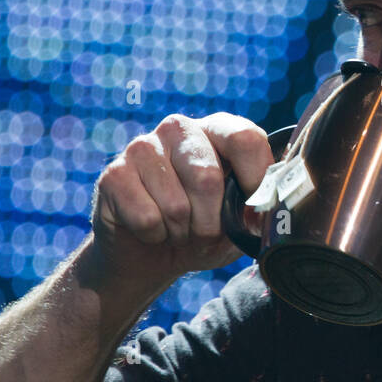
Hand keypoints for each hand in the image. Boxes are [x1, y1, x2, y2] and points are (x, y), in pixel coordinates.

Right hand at [85, 113, 274, 284]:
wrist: (150, 253)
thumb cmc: (203, 229)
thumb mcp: (240, 220)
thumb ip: (260, 208)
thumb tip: (267, 210)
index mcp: (217, 130)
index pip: (245, 138)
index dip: (255, 181)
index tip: (252, 213)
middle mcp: (180, 128)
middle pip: (208, 177)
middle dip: (211, 222)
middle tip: (204, 232)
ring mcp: (142, 146)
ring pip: (176, 205)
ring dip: (181, 232)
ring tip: (177, 229)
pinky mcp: (113, 174)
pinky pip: (146, 218)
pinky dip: (155, 236)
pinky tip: (151, 229)